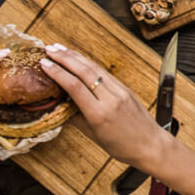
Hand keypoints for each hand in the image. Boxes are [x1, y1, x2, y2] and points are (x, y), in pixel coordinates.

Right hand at [39, 44, 169, 170]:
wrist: (151, 145)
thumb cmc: (121, 146)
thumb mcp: (93, 135)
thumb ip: (75, 117)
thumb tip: (58, 103)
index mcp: (99, 114)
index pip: (74, 86)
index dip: (57, 72)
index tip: (43, 63)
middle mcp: (111, 99)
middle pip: (84, 72)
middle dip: (65, 58)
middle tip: (48, 49)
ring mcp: (120, 92)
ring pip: (95, 69)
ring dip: (76, 56)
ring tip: (59, 48)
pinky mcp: (126, 89)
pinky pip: (105, 73)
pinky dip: (89, 64)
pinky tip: (79, 59)